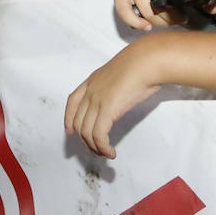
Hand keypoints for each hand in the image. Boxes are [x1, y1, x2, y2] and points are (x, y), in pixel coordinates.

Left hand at [64, 36, 162, 158]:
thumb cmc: (142, 64)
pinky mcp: (107, 110)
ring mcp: (97, 100)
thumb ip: (115, 85)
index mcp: (93, 80)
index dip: (69, 118)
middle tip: (97, 148)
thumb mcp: (122, 72)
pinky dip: (103, 147)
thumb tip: (121, 96)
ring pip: (86, 132)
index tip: (70, 131)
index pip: (72, 101)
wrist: (147, 61)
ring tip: (106, 153)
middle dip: (85, 139)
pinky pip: (98, 136)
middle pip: (78, 121)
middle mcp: (91, 91)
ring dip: (95, 147)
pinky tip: (111, 152)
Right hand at [113, 0, 187, 29]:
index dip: (179, 4)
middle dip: (173, 17)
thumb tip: (211, 10)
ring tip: (168, 18)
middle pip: (159, 5)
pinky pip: (125, 13)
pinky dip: (137, 23)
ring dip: (160, 22)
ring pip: (147, 13)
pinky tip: (147, 25)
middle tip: (180, 17)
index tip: (187, 10)